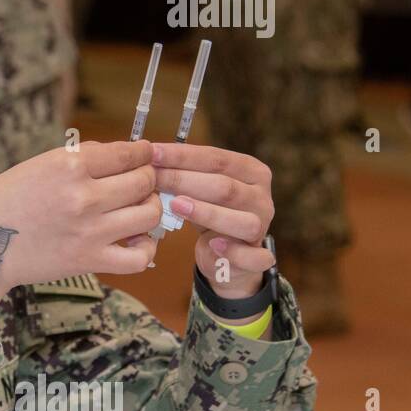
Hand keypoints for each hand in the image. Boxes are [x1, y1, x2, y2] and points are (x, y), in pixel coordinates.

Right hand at [0, 141, 160, 334]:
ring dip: (150, 207)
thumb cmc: (6, 200)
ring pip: (148, 214)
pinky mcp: (89, 260)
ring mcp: (90, 230)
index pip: (126, 154)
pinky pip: (138, 257)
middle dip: (148, 177)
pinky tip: (137, 240)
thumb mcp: (38, 165)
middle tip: (143, 180)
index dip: (142, 152)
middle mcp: (83, 196)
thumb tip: (121, 155)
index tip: (145, 153)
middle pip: (143, 181)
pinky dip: (146, 248)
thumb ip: (81, 159)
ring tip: (140, 207)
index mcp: (68, 165)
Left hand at [151, 143, 275, 299]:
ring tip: (176, 205)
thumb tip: (148, 155)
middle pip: (225, 187)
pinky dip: (234, 252)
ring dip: (208, 213)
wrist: (226, 254)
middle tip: (153, 178)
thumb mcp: (198, 188)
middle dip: (184, 181)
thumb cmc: (209, 211)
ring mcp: (263, 228)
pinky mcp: (258, 257)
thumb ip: (183, 173)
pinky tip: (213, 244)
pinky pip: (253, 257)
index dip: (183, 156)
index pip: (217, 158)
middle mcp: (261, 198)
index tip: (151, 153)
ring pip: (242, 220)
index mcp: (251, 172)